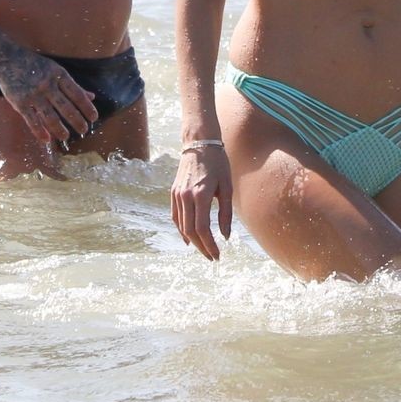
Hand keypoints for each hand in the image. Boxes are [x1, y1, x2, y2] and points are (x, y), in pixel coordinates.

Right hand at [0, 49, 99, 144]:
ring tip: (66, 137)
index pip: (77, 94)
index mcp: (59, 75)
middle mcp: (48, 85)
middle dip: (77, 120)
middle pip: (66, 107)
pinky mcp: (19, 102)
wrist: (7, 58)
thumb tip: (92, 96)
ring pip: (50, 116)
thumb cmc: (35, 65)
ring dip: (60, 129)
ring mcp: (33, 94)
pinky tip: (46, 139)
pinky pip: (31, 120)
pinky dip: (39, 131)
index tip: (94, 118)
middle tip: (84, 130)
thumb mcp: (56, 70)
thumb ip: (72, 85)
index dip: (87, 107)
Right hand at [171, 143, 234, 260]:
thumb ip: (226, 212)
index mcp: (201, 195)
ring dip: (192, 241)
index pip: (202, 229)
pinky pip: (176, 217)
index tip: (217, 255)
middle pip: (190, 231)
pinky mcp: (173, 193)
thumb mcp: (227, 187)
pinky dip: (181, 230)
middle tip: (212, 256)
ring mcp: (177, 195)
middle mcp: (185, 197)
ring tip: (204, 249)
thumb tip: (226, 236)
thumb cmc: (218, 164)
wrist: (200, 144)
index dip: (210, 245)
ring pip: (181, 226)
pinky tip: (189, 238)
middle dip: (202, 247)